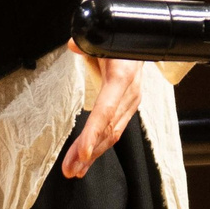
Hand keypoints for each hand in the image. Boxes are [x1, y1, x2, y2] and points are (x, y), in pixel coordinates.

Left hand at [61, 48, 143, 178]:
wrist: (140, 40)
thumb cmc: (118, 39)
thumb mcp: (102, 38)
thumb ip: (86, 42)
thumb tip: (73, 45)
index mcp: (122, 77)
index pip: (106, 109)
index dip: (93, 132)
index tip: (81, 152)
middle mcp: (130, 94)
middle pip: (108, 129)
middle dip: (87, 152)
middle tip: (69, 169)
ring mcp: (131, 103)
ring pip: (111, 134)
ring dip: (92, 154)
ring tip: (74, 170)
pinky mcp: (129, 107)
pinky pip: (114, 130)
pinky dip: (99, 146)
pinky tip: (87, 158)